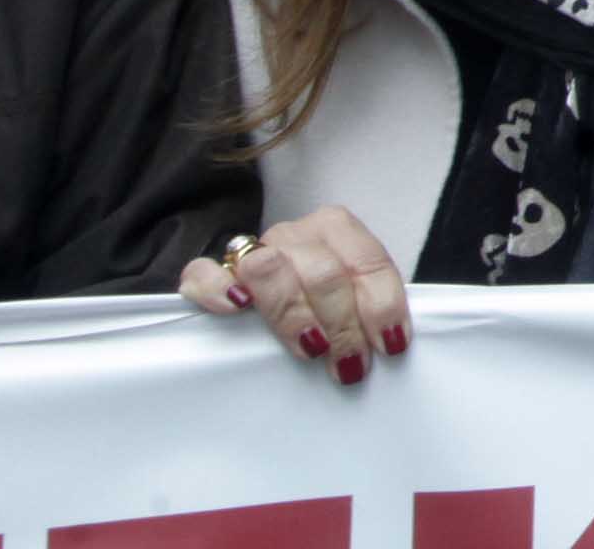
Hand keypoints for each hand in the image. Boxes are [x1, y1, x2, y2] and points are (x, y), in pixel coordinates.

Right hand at [177, 208, 407, 382]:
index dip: (383, 305)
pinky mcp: (206, 273)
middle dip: (342, 323)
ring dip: (294, 313)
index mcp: (336, 229)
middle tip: (348, 363)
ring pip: (271, 268)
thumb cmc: (316, 302)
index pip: (367, 261)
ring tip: (311, 349)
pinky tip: (237, 307)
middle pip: (323, 271)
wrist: (262, 287)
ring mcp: (250, 250)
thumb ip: (365, 308)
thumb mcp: (349, 298)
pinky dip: (220, 288)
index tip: (389, 345)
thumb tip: (388, 345)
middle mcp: (295, 234)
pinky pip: (204, 272)